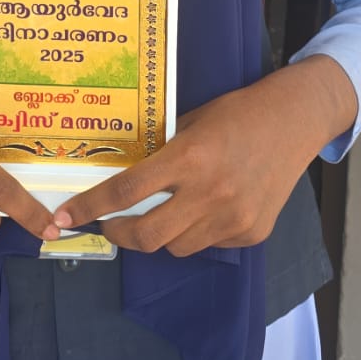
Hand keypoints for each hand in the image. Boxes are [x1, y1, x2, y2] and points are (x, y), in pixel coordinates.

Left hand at [52, 56, 357, 257]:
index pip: (127, 192)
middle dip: (119, 235)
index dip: (91, 207)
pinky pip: (209, 243)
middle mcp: (211, 193)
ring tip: (169, 208)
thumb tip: (124, 181)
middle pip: (147, 236)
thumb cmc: (238, 112)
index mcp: (191, 158)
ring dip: (162, 234)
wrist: (294, 121)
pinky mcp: (252, 233)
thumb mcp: (192, 123)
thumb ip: (162, 154)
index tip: (66, 217)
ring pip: (177, 247)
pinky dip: (198, 231)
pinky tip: (209, 206)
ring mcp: (233, 218)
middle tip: (109, 225)